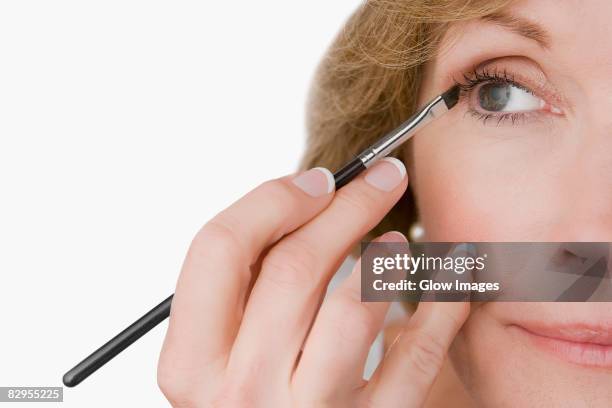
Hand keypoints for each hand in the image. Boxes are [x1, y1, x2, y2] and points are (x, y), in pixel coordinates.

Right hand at [157, 158, 468, 406]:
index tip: (318, 180)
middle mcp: (241, 392)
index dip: (273, 199)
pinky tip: (448, 287)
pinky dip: (441, 313)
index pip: (219, 247)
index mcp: (192, 361)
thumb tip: (298, 204)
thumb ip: (241, 291)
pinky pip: (414, 363)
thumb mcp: (220, 353)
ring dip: (384, 258)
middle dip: (345, 206)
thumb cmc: (255, 399)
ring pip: (350, 309)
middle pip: (293, 267)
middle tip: (382, 178)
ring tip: (399, 241)